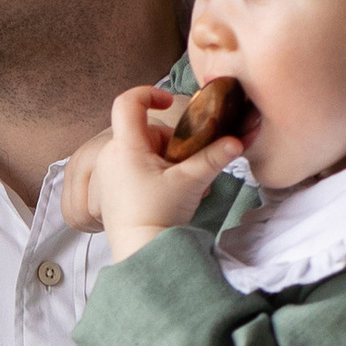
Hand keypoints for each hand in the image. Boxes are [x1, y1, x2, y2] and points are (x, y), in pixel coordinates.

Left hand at [61, 83, 240, 259]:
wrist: (141, 252)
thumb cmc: (159, 216)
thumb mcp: (191, 182)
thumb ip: (215, 157)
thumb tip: (238, 141)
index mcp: (126, 147)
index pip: (128, 102)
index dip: (149, 93)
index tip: (169, 102)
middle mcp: (110, 156)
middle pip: (144, 131)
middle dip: (169, 143)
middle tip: (183, 165)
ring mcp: (108, 172)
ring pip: (141, 149)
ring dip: (162, 158)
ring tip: (175, 182)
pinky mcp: (110, 188)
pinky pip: (132, 166)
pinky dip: (151, 171)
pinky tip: (162, 190)